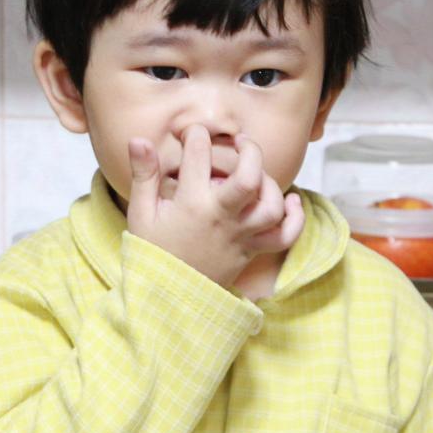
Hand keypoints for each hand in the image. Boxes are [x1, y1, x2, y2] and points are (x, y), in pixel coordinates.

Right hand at [125, 125, 303, 290]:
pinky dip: (295, 218)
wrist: (167, 298)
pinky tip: (290, 201)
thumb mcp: (141, 213)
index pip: (199, 155)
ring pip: (271, 205)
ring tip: (257, 173)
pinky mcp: (252, 251)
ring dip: (270, 183)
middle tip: (239, 142)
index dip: (196, 135)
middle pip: (249, 177)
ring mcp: (240, 236)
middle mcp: (221, 217)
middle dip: (249, 150)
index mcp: (191, 204)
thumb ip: (143, 175)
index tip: (192, 134)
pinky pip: (285, 237)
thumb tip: (138, 140)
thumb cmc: (154, 252)